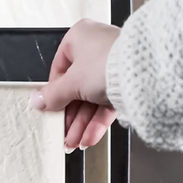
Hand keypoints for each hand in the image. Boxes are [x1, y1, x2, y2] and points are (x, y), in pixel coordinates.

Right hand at [29, 18, 120, 150]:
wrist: (147, 72)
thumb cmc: (106, 64)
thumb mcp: (71, 83)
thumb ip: (52, 95)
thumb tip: (36, 101)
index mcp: (79, 38)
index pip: (59, 70)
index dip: (54, 94)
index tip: (50, 111)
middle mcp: (96, 49)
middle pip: (76, 89)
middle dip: (70, 117)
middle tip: (64, 135)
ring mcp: (113, 67)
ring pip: (92, 100)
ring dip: (82, 124)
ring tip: (74, 144)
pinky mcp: (127, 83)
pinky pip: (107, 104)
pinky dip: (97, 122)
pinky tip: (89, 138)